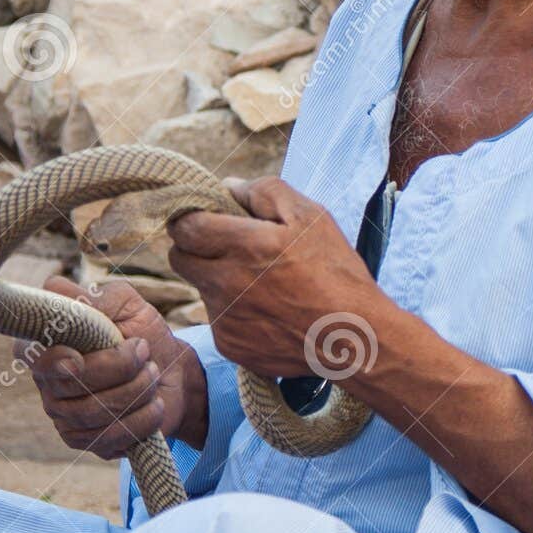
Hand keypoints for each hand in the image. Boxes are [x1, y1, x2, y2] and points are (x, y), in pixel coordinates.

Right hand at [18, 277, 207, 456]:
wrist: (172, 372)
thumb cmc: (141, 332)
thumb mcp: (124, 303)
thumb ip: (93, 299)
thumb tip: (58, 293)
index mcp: (47, 342)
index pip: (30, 354)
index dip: (52, 360)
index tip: (79, 359)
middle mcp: (47, 381)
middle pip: (71, 385)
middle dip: (119, 367)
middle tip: (144, 352)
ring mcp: (62, 414)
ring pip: (92, 412)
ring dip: (136, 390)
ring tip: (153, 373)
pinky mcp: (84, 440)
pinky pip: (108, 438)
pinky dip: (141, 419)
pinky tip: (154, 404)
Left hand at [167, 178, 381, 381]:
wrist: (352, 338)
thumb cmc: (335, 272)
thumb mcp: (311, 216)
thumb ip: (265, 192)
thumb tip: (228, 187)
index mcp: (242, 246)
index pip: (184, 226)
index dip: (191, 217)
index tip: (209, 217)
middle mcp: (224, 283)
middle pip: (179, 258)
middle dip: (197, 247)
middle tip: (230, 247)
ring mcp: (224, 317)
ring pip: (201, 288)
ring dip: (219, 279)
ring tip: (263, 284)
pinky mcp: (229, 344)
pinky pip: (218, 318)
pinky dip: (235, 311)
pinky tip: (270, 311)